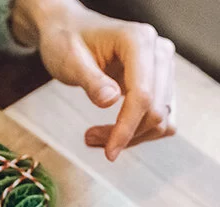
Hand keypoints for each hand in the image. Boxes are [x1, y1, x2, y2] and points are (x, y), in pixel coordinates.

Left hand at [12, 0, 175, 160]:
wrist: (69, 30)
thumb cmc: (66, 41)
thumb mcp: (69, 60)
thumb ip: (90, 81)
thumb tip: (110, 101)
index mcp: (139, 41)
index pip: (142, 95)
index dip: (126, 128)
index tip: (108, 153)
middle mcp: (159, 52)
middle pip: (156, 110)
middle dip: (125, 134)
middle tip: (88, 139)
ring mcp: (162, 67)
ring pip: (161, 118)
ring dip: (132, 136)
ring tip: (93, 137)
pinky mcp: (159, 81)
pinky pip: (159, 115)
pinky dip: (138, 131)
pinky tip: (110, 133)